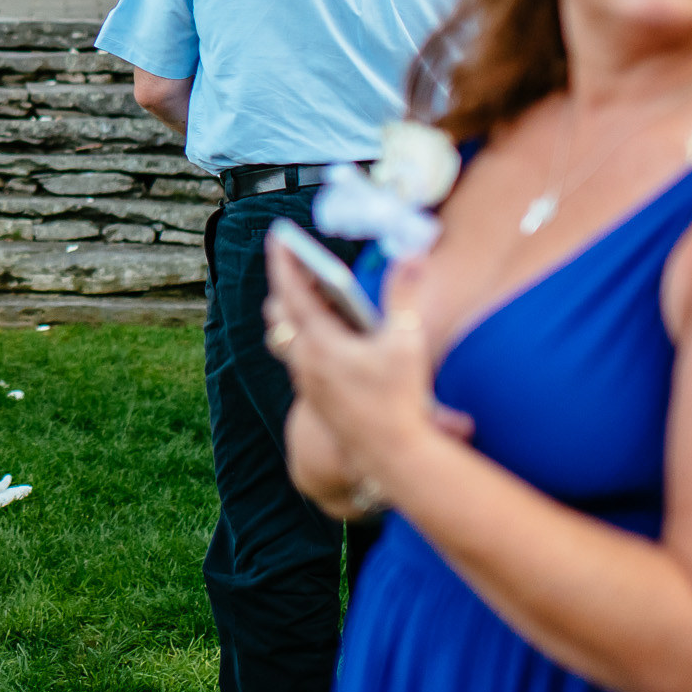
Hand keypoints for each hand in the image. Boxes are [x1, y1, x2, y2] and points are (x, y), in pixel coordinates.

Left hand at [260, 236, 440, 494]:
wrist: (390, 455)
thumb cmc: (400, 399)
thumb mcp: (406, 342)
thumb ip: (405, 295)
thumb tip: (412, 255)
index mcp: (320, 343)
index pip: (292, 292)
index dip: (286, 261)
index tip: (279, 236)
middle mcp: (305, 361)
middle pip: (280, 313)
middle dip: (288, 284)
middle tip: (300, 261)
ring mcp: (307, 380)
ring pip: (286, 336)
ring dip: (295, 311)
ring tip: (314, 291)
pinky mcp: (316, 395)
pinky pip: (298, 355)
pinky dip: (305, 334)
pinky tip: (328, 332)